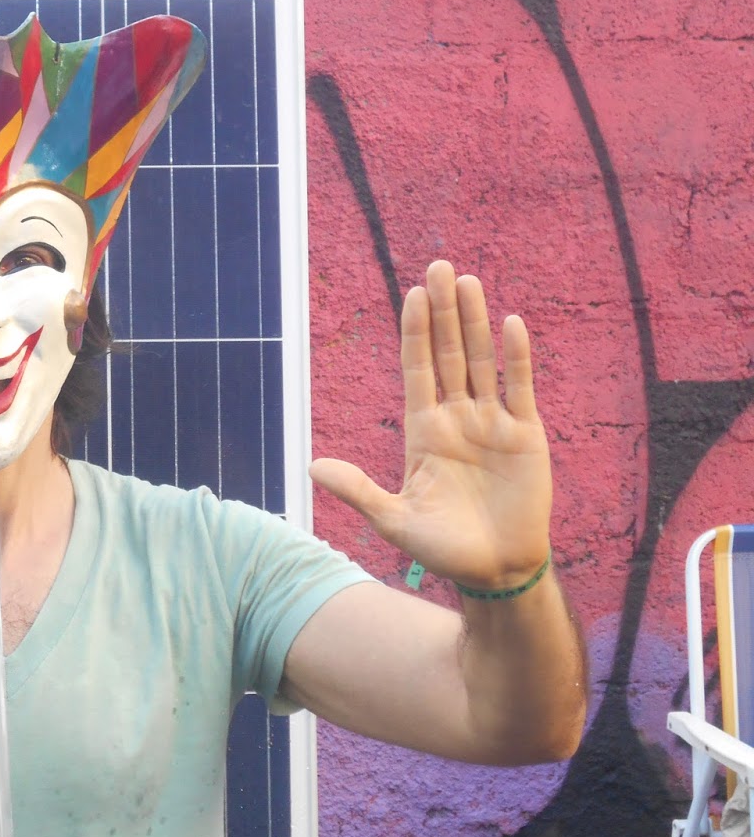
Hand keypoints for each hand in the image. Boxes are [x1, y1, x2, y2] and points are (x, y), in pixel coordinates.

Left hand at [310, 261, 551, 592]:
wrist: (496, 570)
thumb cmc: (442, 548)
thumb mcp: (393, 520)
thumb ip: (358, 490)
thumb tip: (311, 466)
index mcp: (424, 432)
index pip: (418, 369)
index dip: (416, 332)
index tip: (412, 295)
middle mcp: (457, 418)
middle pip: (449, 353)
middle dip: (444, 312)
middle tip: (439, 267)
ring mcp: (492, 423)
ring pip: (483, 361)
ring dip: (476, 322)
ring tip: (469, 282)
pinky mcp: (526, 435)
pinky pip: (519, 388)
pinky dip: (516, 357)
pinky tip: (511, 323)